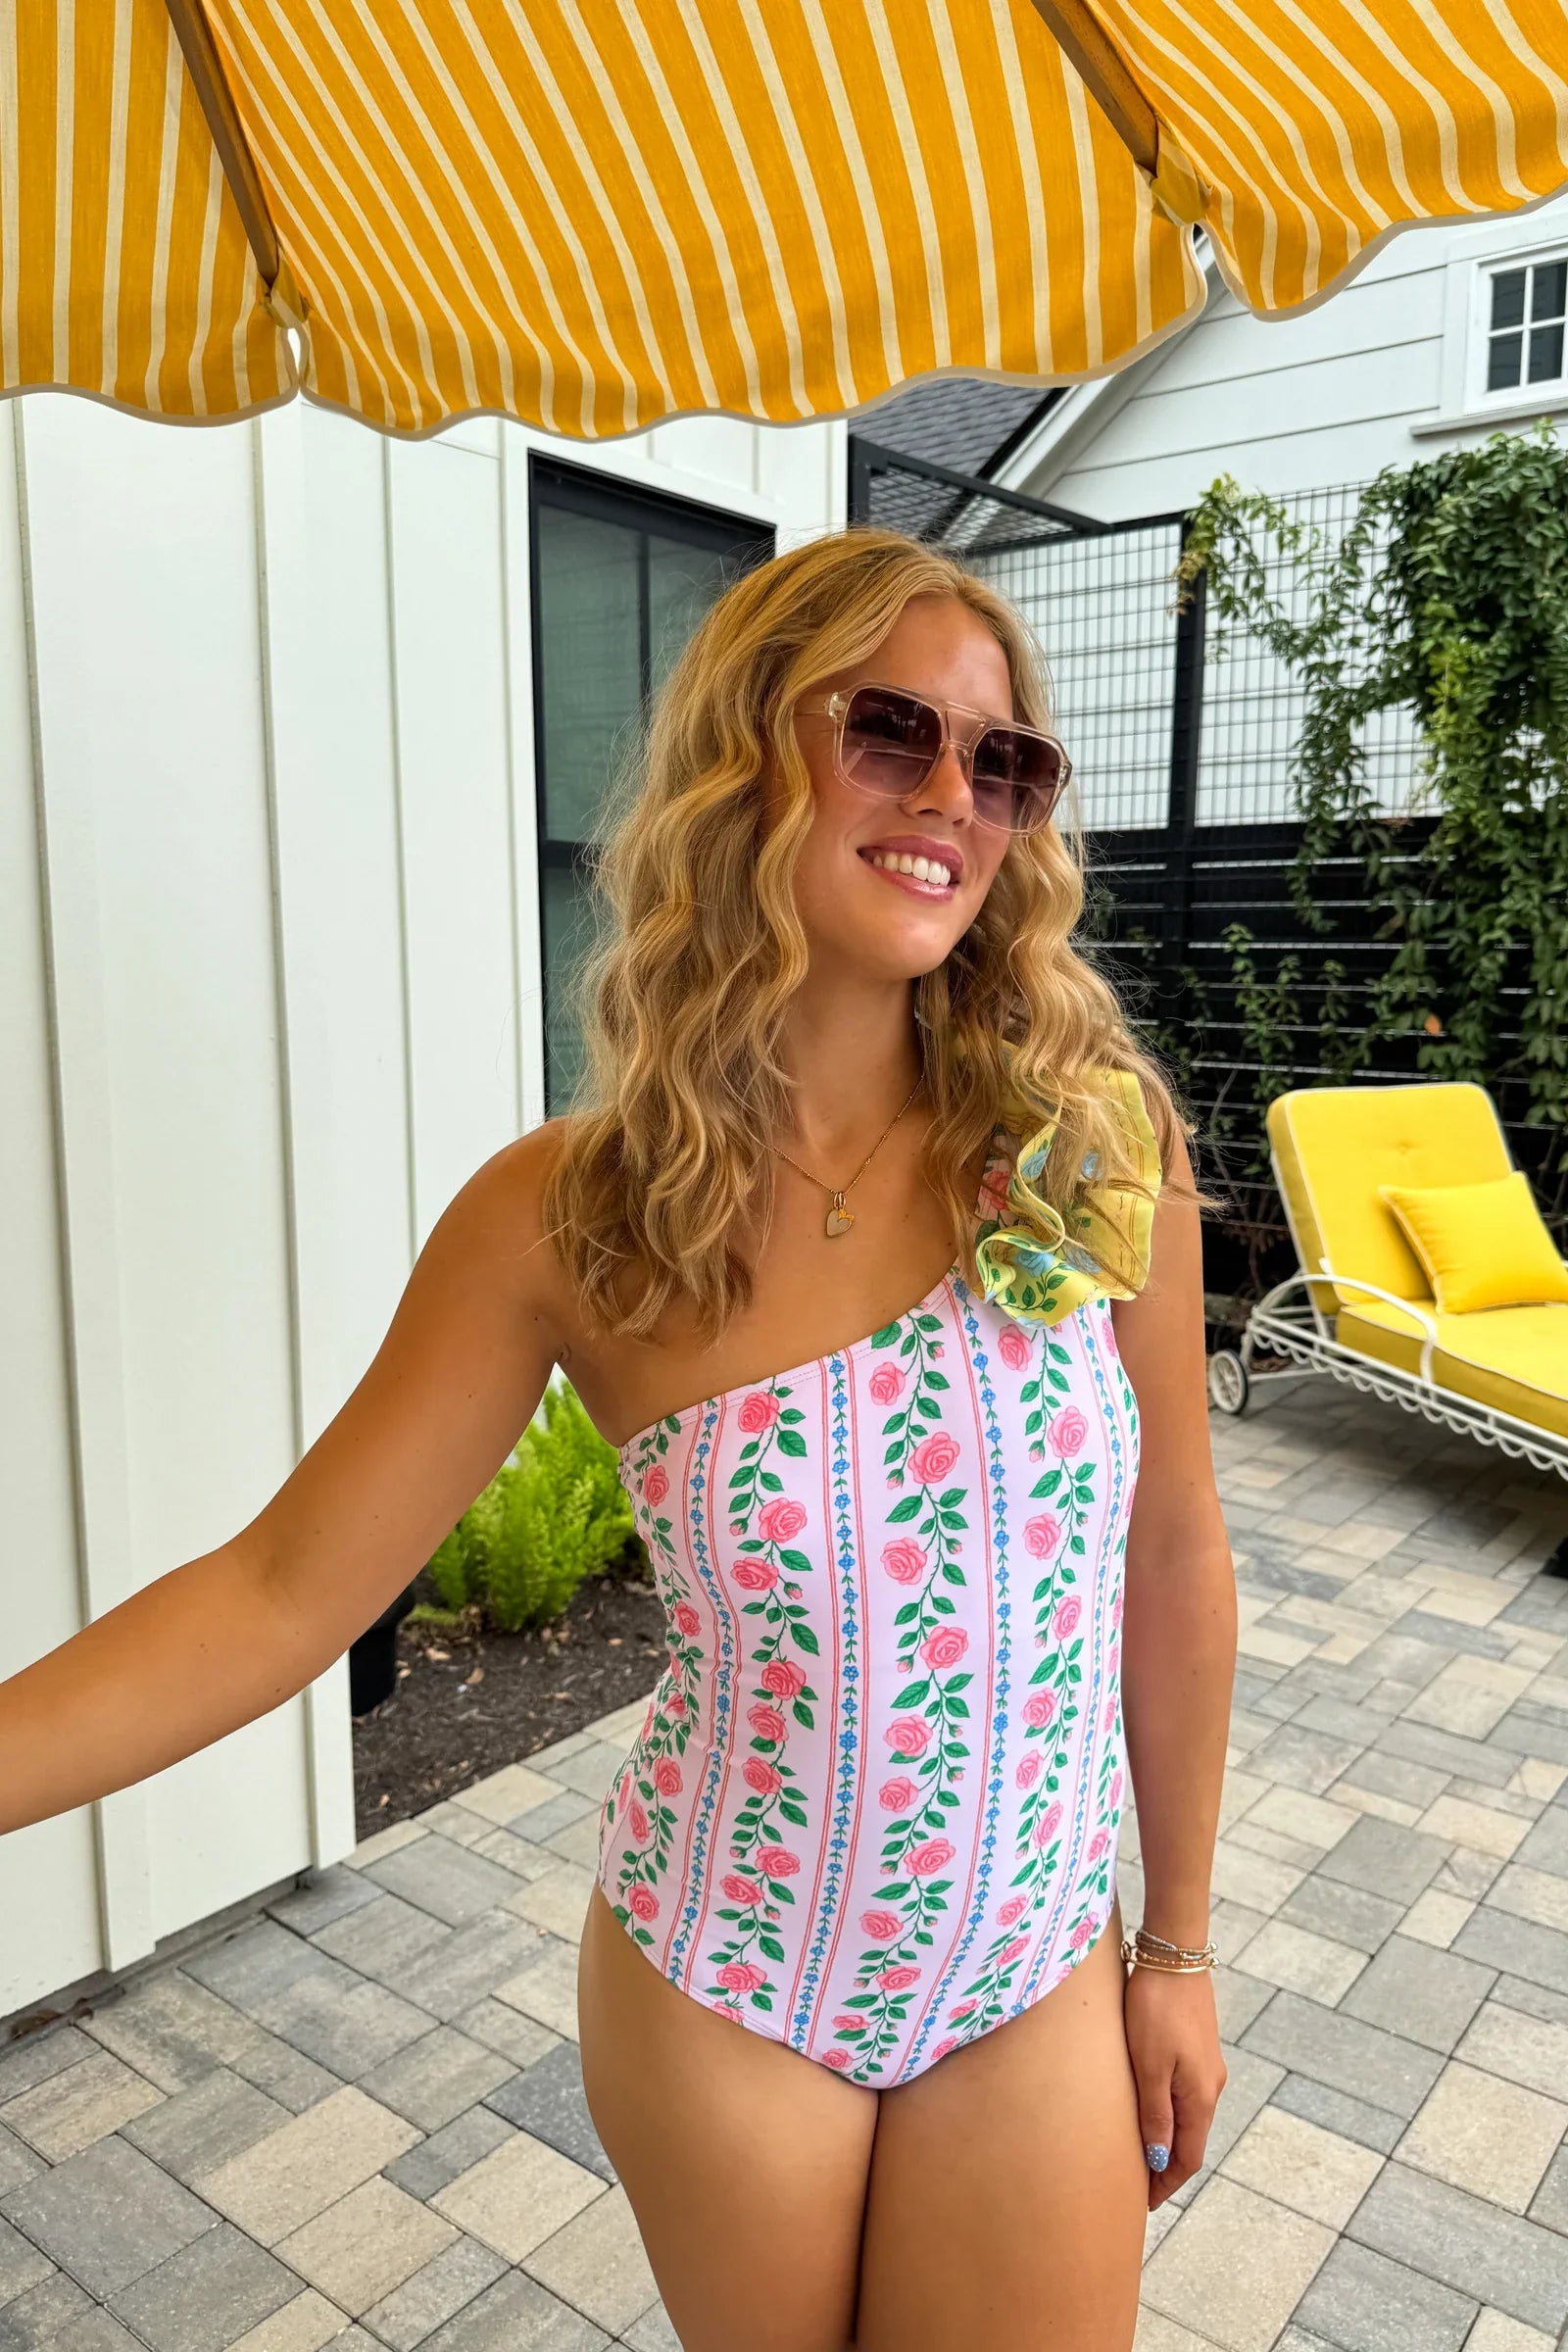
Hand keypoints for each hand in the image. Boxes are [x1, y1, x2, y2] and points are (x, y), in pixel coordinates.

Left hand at [1122, 1962, 1226, 2208]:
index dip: (1166, 2184)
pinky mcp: (1197, 2047)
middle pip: (1190, 2140)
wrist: (1174, 1954)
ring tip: (1138, 2153)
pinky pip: (1185, 2094)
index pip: (1187, 2158)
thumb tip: (1160, 2161)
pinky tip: (1149, 2110)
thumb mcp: (1150, 2065)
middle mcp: (1211, 2086)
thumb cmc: (1156, 2008)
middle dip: (1166, 2167)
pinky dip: (1169, 2113)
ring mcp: (1206, 2066)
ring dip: (1166, 2139)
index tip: (1143, 2204)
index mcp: (1201, 2096)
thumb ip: (1155, 2115)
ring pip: (1188, 2117)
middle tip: (1136, 2185)